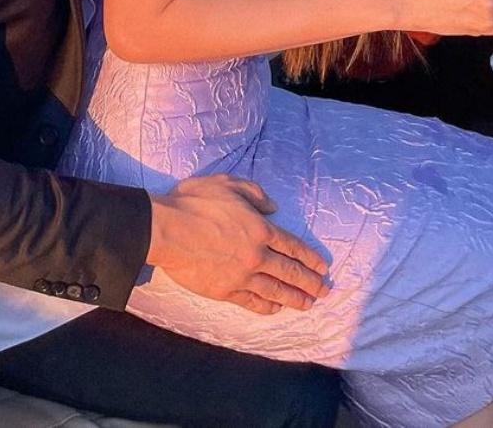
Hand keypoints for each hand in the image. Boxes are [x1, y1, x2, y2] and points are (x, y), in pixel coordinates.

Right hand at [147, 175, 330, 315]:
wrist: (167, 230)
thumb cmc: (194, 202)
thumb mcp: (227, 184)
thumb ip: (253, 193)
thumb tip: (273, 207)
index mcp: (259, 228)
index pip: (292, 246)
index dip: (309, 257)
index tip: (322, 267)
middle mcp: (256, 255)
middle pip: (290, 271)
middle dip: (310, 282)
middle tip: (325, 290)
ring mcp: (242, 275)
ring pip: (276, 290)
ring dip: (295, 298)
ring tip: (309, 303)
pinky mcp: (225, 290)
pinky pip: (252, 301)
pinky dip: (267, 306)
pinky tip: (276, 308)